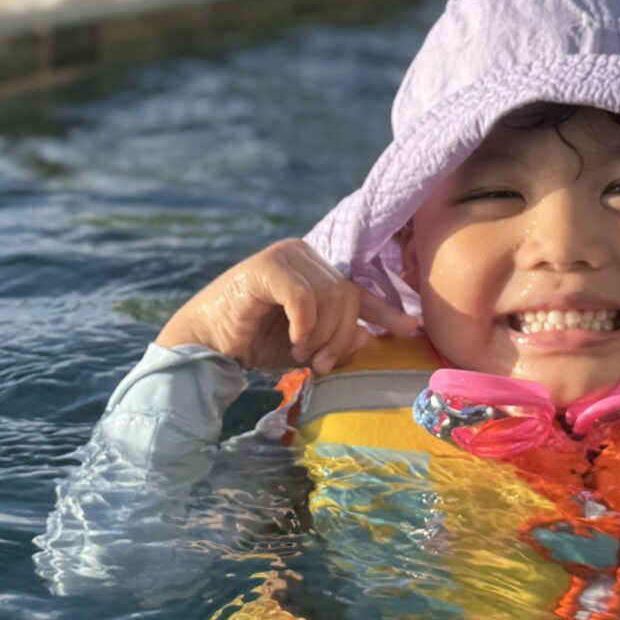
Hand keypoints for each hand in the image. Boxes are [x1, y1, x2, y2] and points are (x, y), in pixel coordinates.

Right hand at [157, 239, 418, 374]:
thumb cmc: (256, 343)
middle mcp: (303, 254)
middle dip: (340, 338)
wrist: (208, 344)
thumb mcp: (307, 345)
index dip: (386, 310)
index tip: (411, 329)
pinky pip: (304, 297)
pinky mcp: (266, 267)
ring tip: (302, 356)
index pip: (359, 289)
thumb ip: (338, 339)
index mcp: (315, 268)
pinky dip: (304, 325)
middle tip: (320, 365)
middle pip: (348, 296)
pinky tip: (294, 341)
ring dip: (321, 338)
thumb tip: (370, 336)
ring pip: (331, 297)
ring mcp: (285, 256)